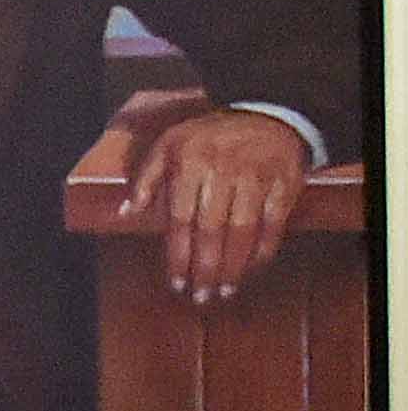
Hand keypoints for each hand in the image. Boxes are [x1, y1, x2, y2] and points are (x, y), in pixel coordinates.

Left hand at [126, 108, 309, 304]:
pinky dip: (263, 250)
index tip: (176, 282)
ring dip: (234, 266)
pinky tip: (252, 270)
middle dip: (205, 268)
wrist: (267, 114)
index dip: (178, 254)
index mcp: (190, 164)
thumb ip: (146, 179)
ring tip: (224, 291)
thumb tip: (126, 213)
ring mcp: (256, 178)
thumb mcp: (168, 145)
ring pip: (243, 231)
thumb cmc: (210, 136)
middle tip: (201, 296)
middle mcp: (223, 172)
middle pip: (211, 230)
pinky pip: (273, 224)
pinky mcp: (284, 183)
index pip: (180, 219)